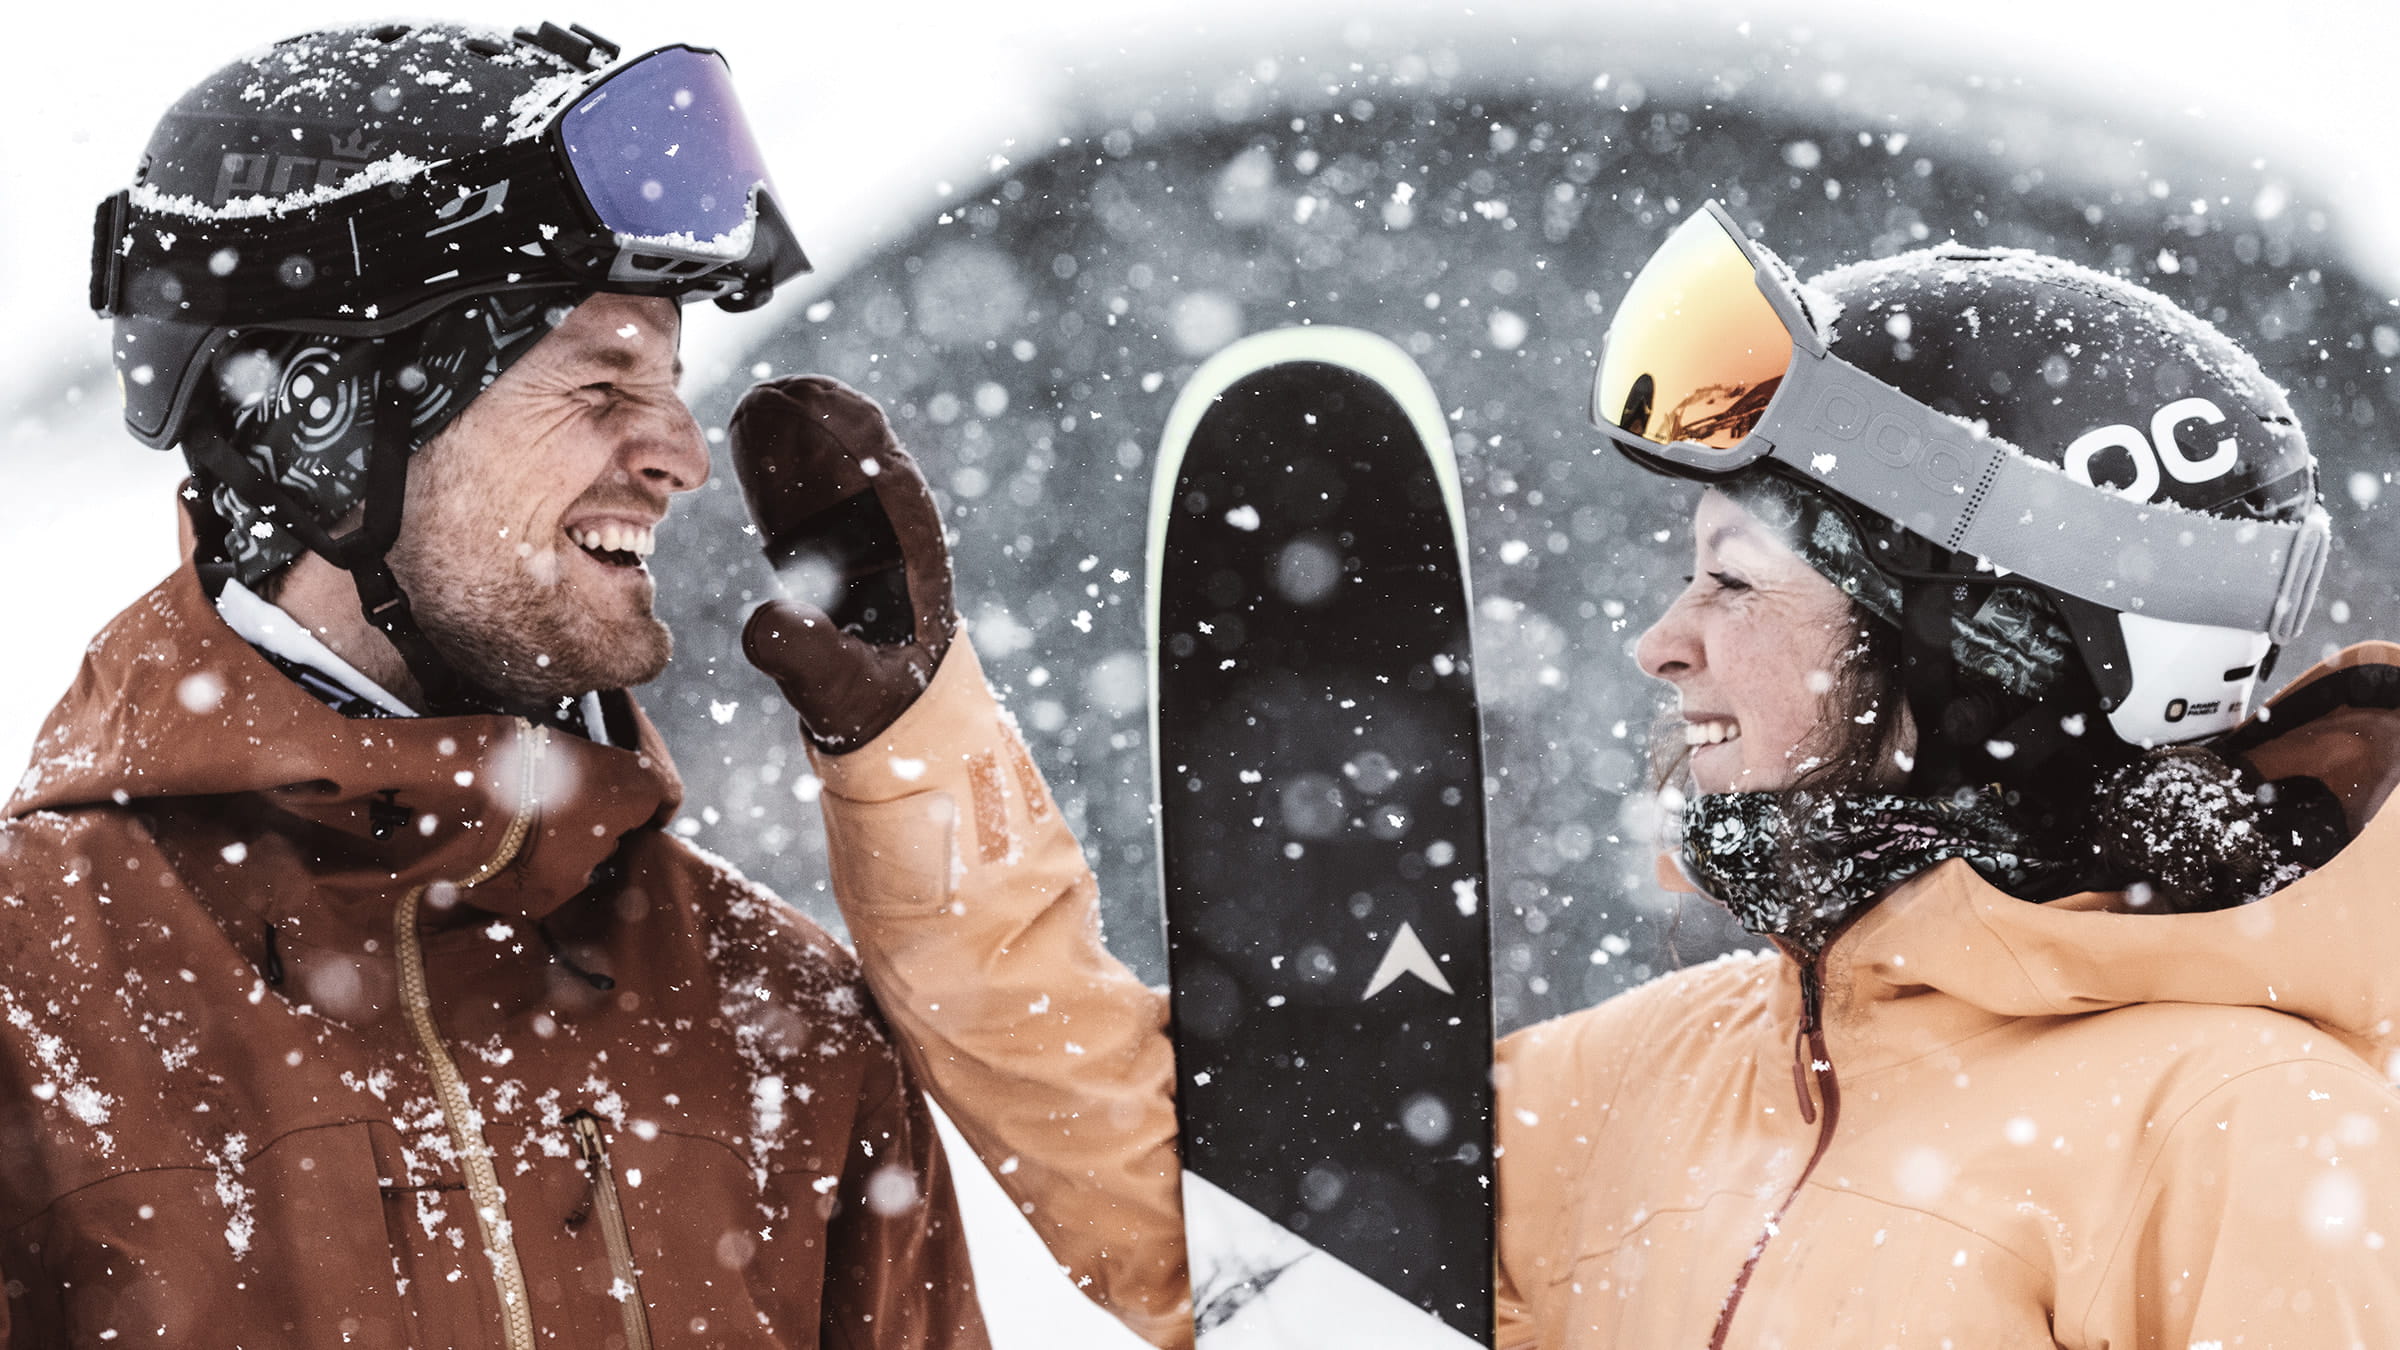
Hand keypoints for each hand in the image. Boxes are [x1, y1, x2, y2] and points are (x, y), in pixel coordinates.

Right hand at [730, 375, 955, 752]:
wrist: (892, 706)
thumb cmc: (873, 699)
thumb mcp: (840, 686)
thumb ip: (804, 656)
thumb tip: (764, 622)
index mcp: (910, 549)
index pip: (879, 469)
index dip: (834, 434)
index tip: (786, 409)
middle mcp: (896, 524)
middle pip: (861, 446)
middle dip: (812, 417)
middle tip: (760, 400)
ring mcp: (869, 524)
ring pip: (838, 455)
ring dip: (797, 427)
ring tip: (753, 406)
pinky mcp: (842, 531)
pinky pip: (815, 479)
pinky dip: (786, 454)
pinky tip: (751, 430)